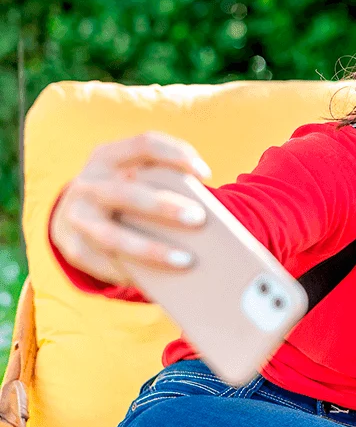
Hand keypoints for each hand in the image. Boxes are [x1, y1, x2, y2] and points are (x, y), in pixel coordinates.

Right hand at [50, 132, 212, 285]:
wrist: (75, 215)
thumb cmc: (127, 195)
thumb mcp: (136, 179)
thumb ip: (163, 186)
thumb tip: (212, 220)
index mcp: (108, 156)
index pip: (145, 144)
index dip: (176, 155)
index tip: (206, 174)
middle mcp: (88, 183)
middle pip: (128, 193)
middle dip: (163, 206)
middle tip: (199, 218)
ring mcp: (76, 216)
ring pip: (112, 237)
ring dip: (151, 250)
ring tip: (187, 261)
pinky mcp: (73, 248)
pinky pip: (104, 264)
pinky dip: (132, 272)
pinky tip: (160, 282)